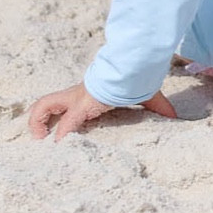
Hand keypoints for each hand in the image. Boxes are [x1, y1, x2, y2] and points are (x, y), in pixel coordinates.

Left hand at [27, 82, 176, 140]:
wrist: (137, 65)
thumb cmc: (139, 75)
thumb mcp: (145, 95)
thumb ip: (158, 107)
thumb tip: (176, 117)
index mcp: (89, 94)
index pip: (66, 102)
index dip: (58, 117)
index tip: (56, 136)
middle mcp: (78, 95)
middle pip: (47, 101)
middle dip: (38, 119)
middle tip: (39, 139)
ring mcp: (78, 99)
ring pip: (44, 105)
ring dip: (37, 123)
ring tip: (39, 142)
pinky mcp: (82, 106)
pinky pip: (64, 125)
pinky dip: (60, 137)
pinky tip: (57, 148)